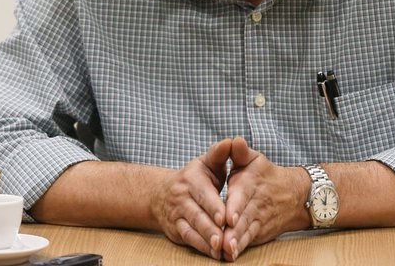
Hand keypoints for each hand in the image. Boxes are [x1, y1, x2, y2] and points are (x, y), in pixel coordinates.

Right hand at [150, 138, 231, 258]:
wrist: (162, 194)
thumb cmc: (196, 177)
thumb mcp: (207, 162)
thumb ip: (221, 154)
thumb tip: (232, 140)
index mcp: (191, 179)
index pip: (203, 193)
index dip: (214, 206)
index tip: (225, 217)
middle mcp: (181, 197)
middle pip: (197, 214)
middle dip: (211, 227)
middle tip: (224, 238)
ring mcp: (177, 215)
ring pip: (192, 229)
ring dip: (206, 240)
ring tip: (220, 249)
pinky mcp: (175, 230)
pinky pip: (189, 240)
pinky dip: (202, 248)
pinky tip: (215, 254)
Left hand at [221, 137, 306, 260]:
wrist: (296, 195)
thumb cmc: (266, 174)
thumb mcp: (254, 159)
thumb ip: (240, 152)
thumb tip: (235, 140)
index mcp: (251, 183)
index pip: (242, 195)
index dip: (236, 207)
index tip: (228, 217)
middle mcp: (256, 203)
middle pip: (244, 217)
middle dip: (234, 229)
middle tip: (223, 240)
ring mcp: (259, 219)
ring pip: (248, 232)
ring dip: (238, 242)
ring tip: (227, 251)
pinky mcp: (260, 232)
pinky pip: (250, 241)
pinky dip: (242, 248)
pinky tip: (232, 256)